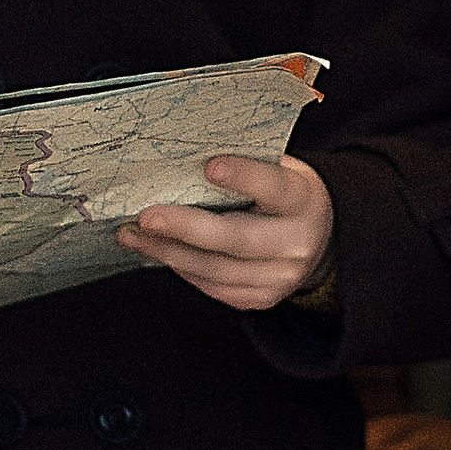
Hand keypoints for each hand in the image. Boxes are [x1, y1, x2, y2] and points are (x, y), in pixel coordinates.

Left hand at [117, 153, 333, 312]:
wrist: (317, 237)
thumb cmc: (283, 194)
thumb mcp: (279, 170)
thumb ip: (245, 163)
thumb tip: (184, 152)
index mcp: (303, 199)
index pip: (275, 187)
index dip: (244, 177)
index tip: (209, 165)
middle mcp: (297, 242)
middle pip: (237, 239)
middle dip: (186, 229)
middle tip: (146, 218)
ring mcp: (280, 276)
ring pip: (216, 269)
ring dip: (168, 252)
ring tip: (133, 235)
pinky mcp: (262, 298)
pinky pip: (214, 287)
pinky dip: (182, 268)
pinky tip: (159, 252)